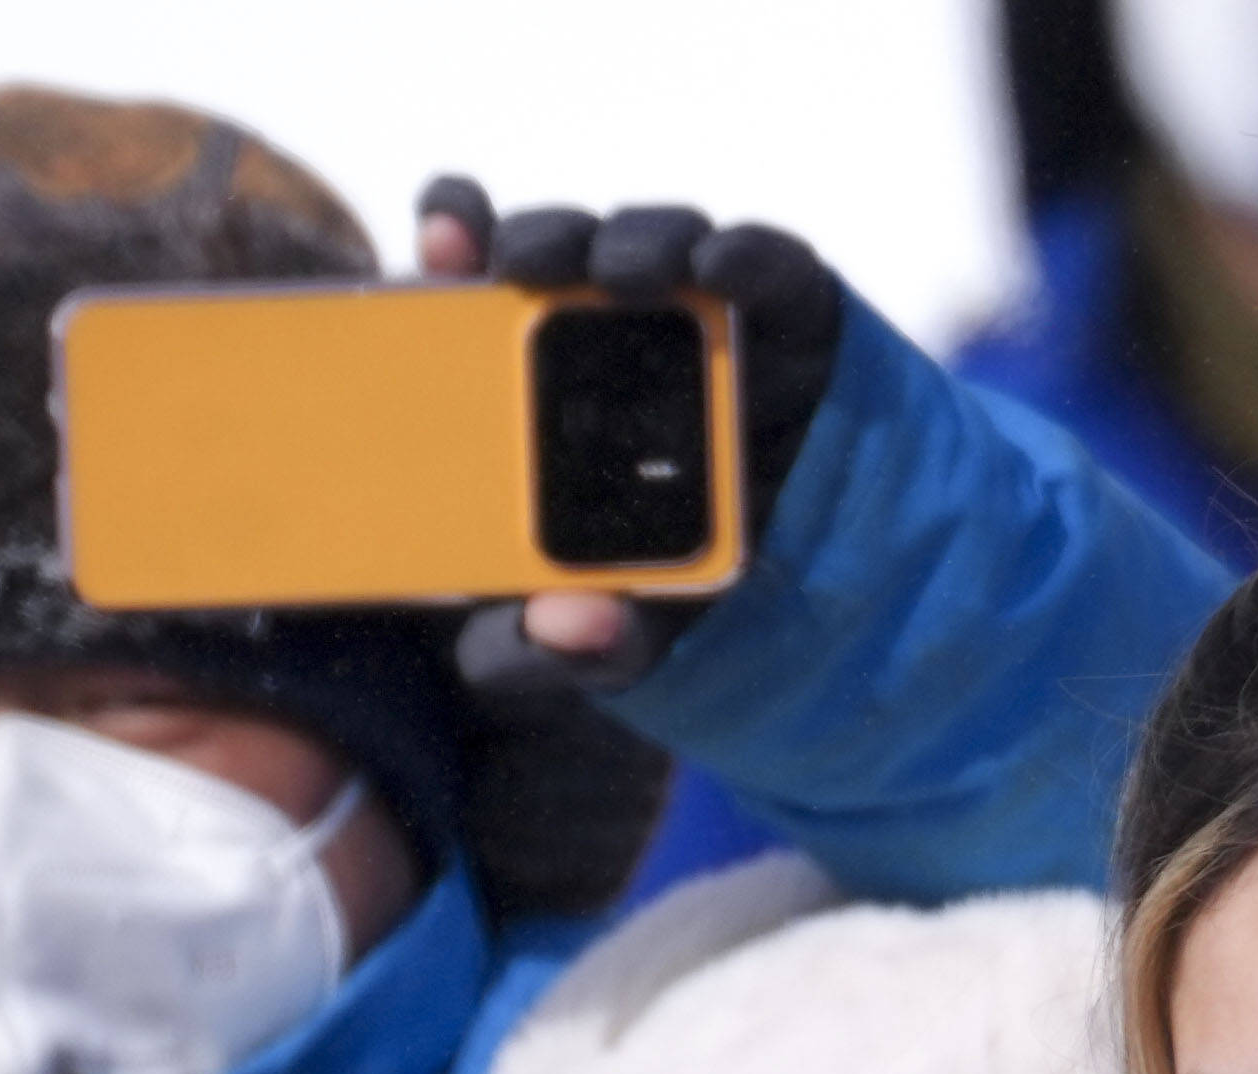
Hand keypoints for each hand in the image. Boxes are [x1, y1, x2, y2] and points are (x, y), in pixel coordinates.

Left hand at [415, 177, 843, 690]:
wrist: (820, 615)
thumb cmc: (681, 601)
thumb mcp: (604, 644)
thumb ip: (553, 653)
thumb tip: (557, 625)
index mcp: (543, 389)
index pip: (483, 298)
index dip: (456, 248)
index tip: (437, 236)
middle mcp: (620, 335)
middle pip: (567, 256)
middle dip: (537, 240)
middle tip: (516, 263)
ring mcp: (710, 318)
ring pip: (662, 245)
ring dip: (636, 243)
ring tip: (617, 275)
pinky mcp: (794, 314)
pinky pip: (770, 270)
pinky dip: (746, 258)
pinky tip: (720, 268)